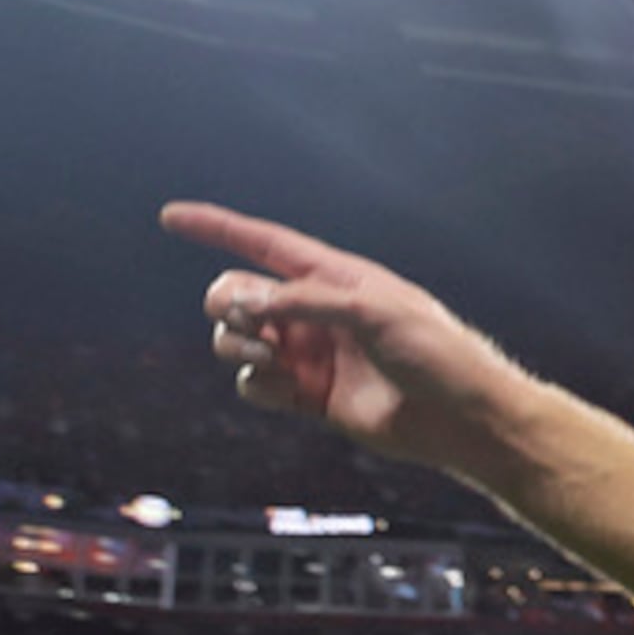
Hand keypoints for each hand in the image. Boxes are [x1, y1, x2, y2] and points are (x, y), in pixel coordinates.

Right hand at [162, 203, 540, 477]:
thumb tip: (244, 303)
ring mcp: (311, 355)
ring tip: (271, 359)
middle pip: (236, 294)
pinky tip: (287, 390)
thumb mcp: (375, 313)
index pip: (265, 244)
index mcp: (337, 278)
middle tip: (254, 324)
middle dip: (227, 304)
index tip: (170, 216)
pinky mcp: (310, 397)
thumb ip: (306, 302)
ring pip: (237, 340)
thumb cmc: (436, 355)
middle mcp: (317, 312)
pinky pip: (254, 385)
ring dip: (237, 345)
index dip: (217, 228)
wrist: (463, 419)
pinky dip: (257, 385)